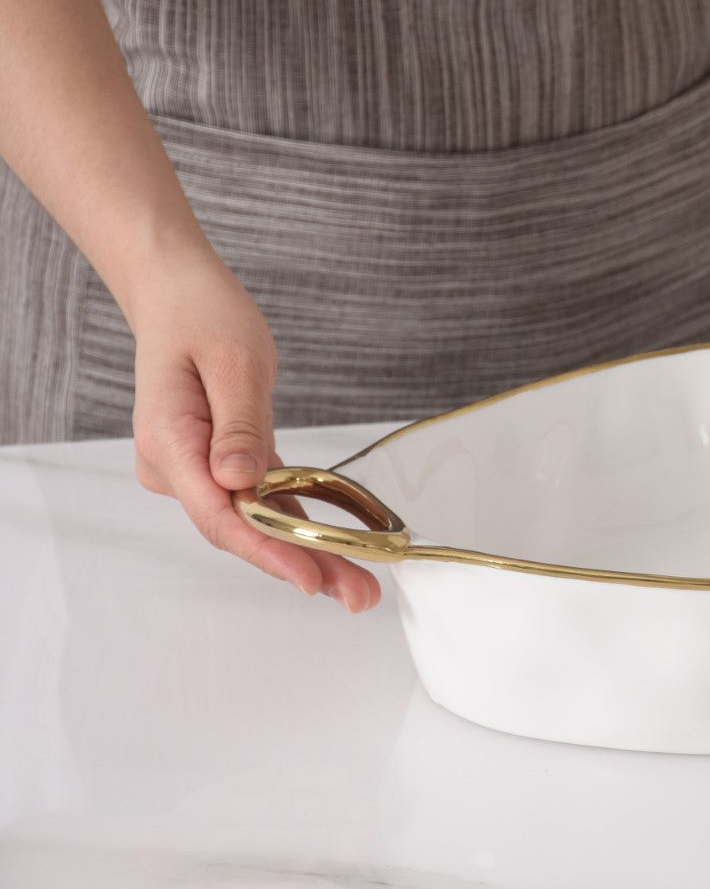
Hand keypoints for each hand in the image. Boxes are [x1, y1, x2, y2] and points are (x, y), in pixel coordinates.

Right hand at [127, 248, 380, 610]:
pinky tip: (335, 548)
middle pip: (240, 528)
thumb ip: (241, 423)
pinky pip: (258, 500)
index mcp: (171, 441)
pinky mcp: (216, 462)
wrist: (175, 293)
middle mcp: (176, 466)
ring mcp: (193, 468)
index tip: (311, 578)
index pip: (221, 514)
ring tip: (358, 582)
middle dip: (300, 563)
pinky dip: (295, 522)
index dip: (269, 551)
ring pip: (251, 521)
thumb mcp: (234, 360)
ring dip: (304, 550)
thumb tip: (240, 480)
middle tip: (360, 595)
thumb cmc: (203, 315)